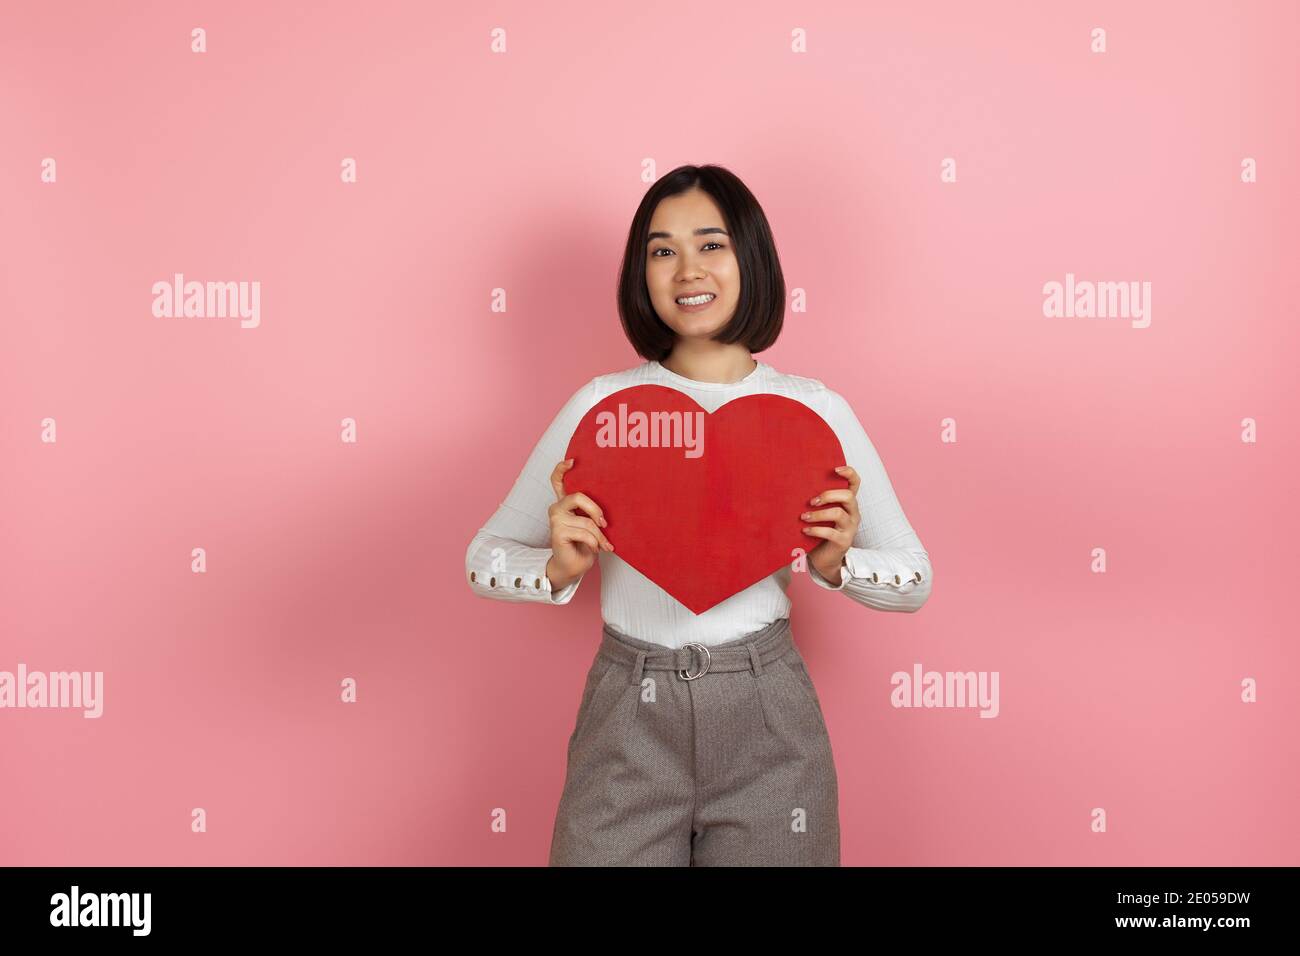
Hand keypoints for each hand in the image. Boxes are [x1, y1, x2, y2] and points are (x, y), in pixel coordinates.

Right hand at [545, 458, 613, 590]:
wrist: (574, 566)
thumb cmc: (585, 543)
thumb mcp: (592, 523)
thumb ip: (594, 511)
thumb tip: (611, 503)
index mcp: (565, 502)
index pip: (558, 480)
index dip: (562, 468)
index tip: (573, 461)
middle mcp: (557, 508)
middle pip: (578, 496)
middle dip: (596, 510)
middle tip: (605, 523)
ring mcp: (555, 520)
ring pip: (586, 520)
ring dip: (600, 535)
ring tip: (605, 544)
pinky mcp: (557, 533)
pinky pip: (584, 533)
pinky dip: (595, 543)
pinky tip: (596, 549)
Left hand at [801, 465, 859, 584]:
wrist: (825, 559)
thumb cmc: (820, 531)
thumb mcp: (820, 513)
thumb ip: (816, 501)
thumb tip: (792, 484)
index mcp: (848, 503)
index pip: (855, 483)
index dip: (849, 473)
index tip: (835, 469)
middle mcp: (853, 513)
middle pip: (848, 496)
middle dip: (828, 495)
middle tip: (812, 501)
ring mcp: (850, 528)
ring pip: (838, 514)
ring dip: (818, 514)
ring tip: (803, 517)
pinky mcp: (843, 542)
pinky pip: (830, 533)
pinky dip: (815, 530)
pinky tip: (804, 530)